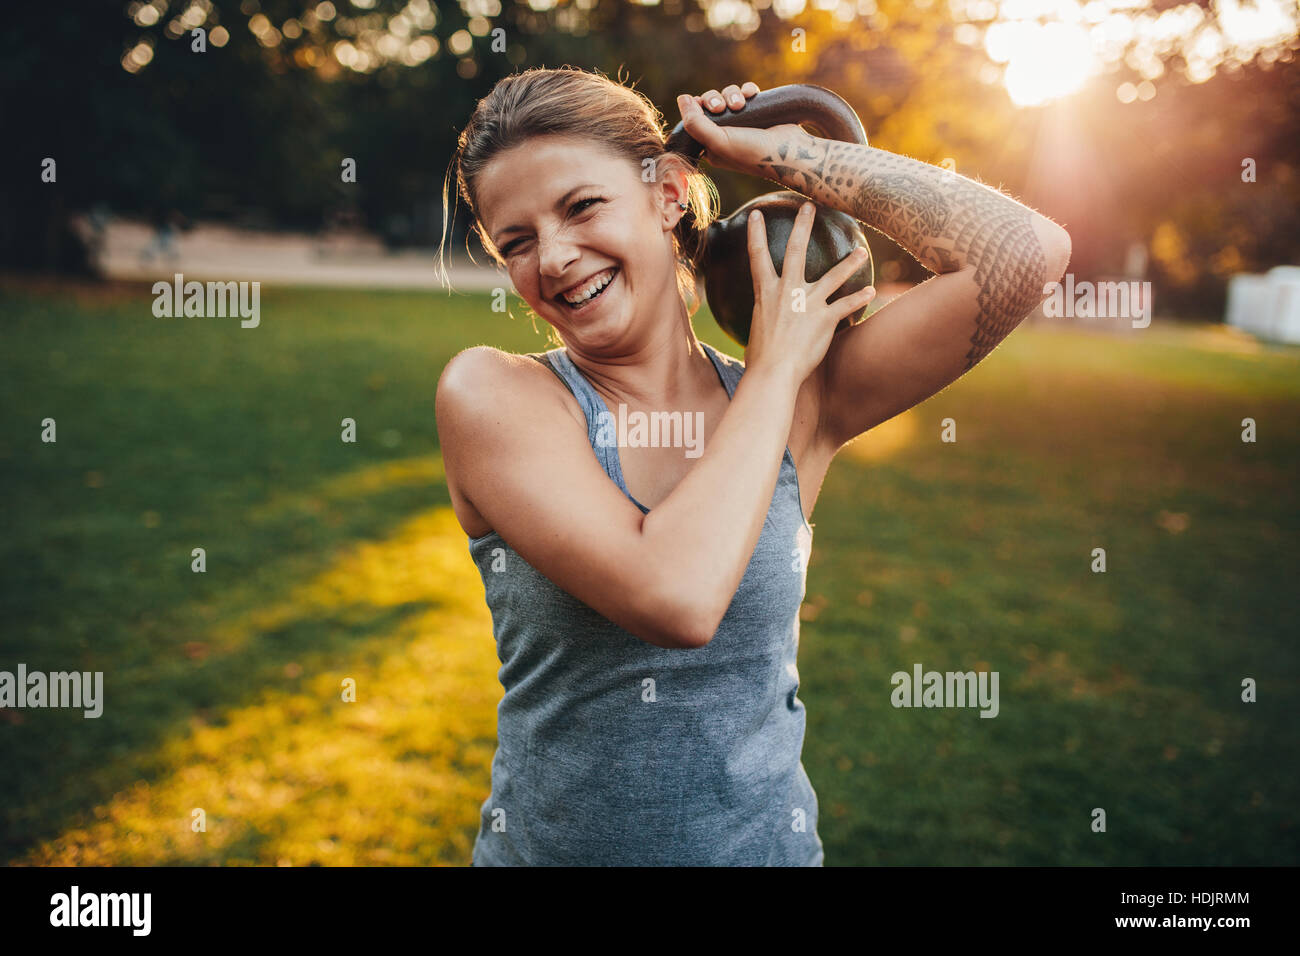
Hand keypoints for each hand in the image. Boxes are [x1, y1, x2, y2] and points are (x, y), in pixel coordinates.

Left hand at [676, 82, 773, 176]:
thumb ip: (695, 122)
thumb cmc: (753, 152)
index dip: (695, 109)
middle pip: (709, 105)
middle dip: (714, 99)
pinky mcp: (757, 112)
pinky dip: (747, 90)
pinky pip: (745, 92)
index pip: (694, 122)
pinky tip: (753, 94)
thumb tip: (682, 98)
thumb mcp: (718, 141)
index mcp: (712, 147)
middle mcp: (725, 135)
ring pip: (727, 96)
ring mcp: (742, 123)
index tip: (702, 107)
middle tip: (720, 107)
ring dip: (732, 94)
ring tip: (741, 102)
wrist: (791, 151)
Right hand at [743, 202, 876, 385]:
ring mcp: (808, 303)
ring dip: (849, 262)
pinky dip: (860, 298)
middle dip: (803, 226)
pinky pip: (847, 304)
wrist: (774, 373)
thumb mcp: (757, 329)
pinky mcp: (826, 318)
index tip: (757, 213)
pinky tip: (871, 292)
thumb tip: (766, 320)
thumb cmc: (760, 358)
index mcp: (766, 293)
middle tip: (810, 206)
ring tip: (862, 251)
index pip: (757, 256)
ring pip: (834, 275)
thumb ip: (765, 317)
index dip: (755, 233)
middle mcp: (788, 291)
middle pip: (796, 251)